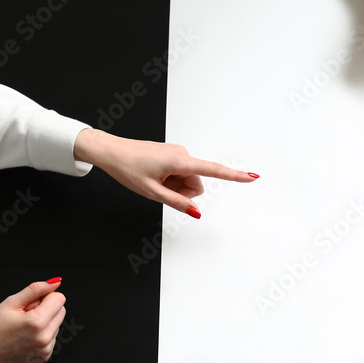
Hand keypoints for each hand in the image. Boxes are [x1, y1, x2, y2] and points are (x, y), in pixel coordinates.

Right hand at [0, 279, 66, 362]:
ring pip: (57, 324)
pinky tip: (27, 336)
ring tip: (24, 327)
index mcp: (37, 322)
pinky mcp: (45, 356)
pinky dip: (43, 333)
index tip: (31, 303)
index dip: (45, 297)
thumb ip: (35, 289)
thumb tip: (55, 283)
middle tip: (26, 314)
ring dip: (45, 321)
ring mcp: (46, 348)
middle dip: (47, 308)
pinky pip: (52, 337)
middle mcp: (45, 337)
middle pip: (61, 311)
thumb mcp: (11, 302)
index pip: (59, 298)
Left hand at [73, 129, 257, 217]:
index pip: (213, 171)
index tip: (252, 177)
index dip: (235, 176)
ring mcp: (178, 153)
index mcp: (179, 162)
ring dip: (175, 186)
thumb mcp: (152, 192)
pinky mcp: (173, 154)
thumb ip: (177, 202)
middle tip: (159, 189)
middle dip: (183, 191)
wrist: (110, 151)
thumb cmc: (128, 168)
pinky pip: (180, 173)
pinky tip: (154, 176)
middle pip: (196, 183)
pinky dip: (170, 180)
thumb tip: (196, 211)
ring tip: (155, 181)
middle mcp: (183, 154)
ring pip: (188, 180)